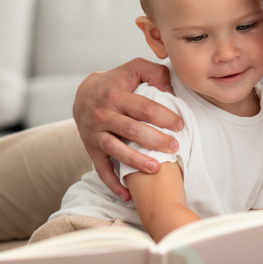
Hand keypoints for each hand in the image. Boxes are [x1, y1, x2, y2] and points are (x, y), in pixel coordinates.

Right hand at [73, 59, 183, 200]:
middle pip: (131, 130)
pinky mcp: (90, 149)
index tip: (180, 125)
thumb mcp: (134, 68)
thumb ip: (155, 73)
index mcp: (116, 94)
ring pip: (116, 150)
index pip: (144, 107)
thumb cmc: (117, 82)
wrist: (82, 94)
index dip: (164, 116)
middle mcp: (103, 114)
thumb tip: (170, 90)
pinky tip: (128, 195)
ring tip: (156, 168)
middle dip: (155, 140)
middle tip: (175, 147)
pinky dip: (113, 184)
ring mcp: (95, 133)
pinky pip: (101, 169)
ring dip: (136, 161)